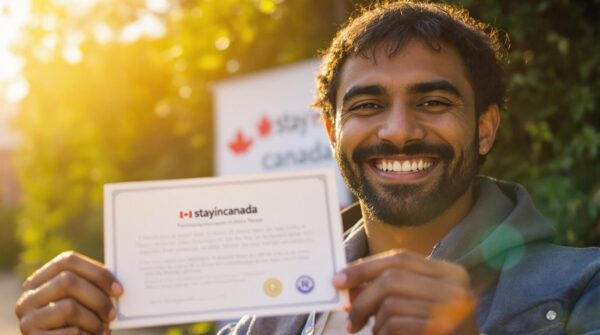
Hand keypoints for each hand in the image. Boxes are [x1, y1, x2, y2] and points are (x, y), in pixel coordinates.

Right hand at [15, 251, 122, 334]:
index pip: (68, 261)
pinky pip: (70, 331)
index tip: (118, 289)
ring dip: (94, 321)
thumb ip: (90, 288)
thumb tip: (116, 285)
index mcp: (39, 280)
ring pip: (69, 307)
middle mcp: (28, 297)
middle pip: (67, 281)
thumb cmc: (75, 324)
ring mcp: (27, 318)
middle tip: (112, 314)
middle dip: (98, 298)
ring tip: (103, 330)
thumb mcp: (80, 302)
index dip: (97, 272)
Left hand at [333, 249, 478, 334]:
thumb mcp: (419, 301)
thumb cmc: (438, 329)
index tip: (339, 280)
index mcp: (450, 272)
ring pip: (391, 304)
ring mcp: (452, 310)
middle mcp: (455, 287)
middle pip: (392, 278)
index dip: (365, 267)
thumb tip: (348, 283)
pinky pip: (396, 325)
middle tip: (350, 318)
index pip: (400, 258)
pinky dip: (383, 333)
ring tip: (377, 333)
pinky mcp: (442, 330)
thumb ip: (392, 288)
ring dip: (375, 322)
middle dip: (363, 298)